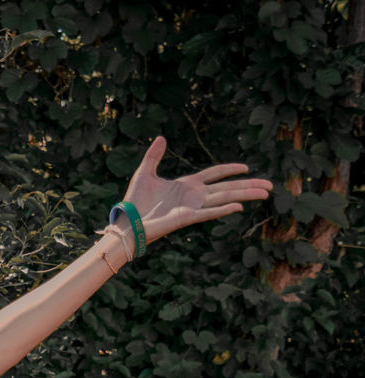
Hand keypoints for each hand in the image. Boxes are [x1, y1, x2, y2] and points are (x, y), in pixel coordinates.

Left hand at [119, 136, 272, 244]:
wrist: (127, 220)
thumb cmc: (135, 200)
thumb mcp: (145, 172)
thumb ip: (154, 155)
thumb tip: (161, 137)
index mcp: (187, 185)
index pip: (215, 174)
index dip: (230, 170)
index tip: (246, 168)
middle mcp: (194, 196)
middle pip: (227, 188)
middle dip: (249, 185)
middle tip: (270, 186)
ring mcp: (192, 207)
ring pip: (225, 199)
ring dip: (245, 195)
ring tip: (265, 193)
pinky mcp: (186, 218)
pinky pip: (209, 212)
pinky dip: (223, 210)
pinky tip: (239, 206)